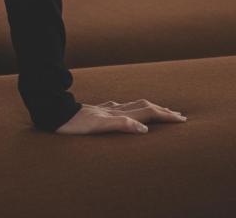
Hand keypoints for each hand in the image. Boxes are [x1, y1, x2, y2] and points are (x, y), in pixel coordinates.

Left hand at [55, 98, 188, 134]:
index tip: (182, 119)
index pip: (148, 112)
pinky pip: (117, 108)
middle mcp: (113, 109)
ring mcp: (104, 109)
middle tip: (178, 115)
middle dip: (162, 110)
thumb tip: (144, 129)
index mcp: (117, 113)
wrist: (53, 113)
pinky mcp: (95, 112)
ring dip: (148, 108)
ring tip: (158, 109)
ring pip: (132, 106)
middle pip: (143, 106)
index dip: (165, 116)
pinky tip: (123, 109)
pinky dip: (128, 109)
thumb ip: (120, 124)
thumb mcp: (97, 126)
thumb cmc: (74, 124)